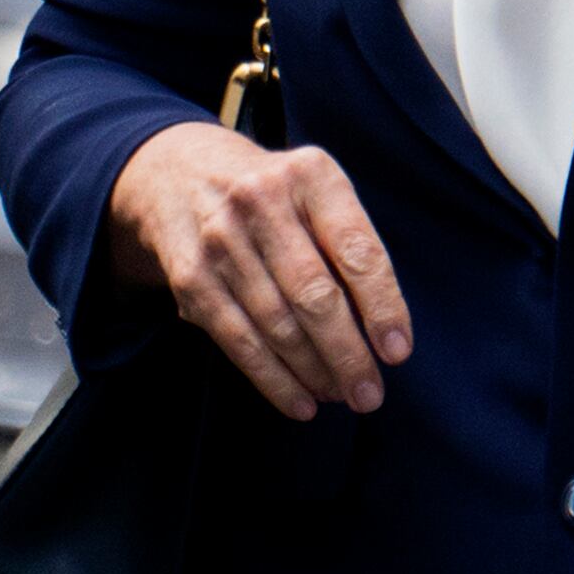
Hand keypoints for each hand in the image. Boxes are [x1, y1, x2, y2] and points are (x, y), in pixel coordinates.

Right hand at [105, 121, 409, 420]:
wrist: (176, 171)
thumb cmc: (272, 193)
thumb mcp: (314, 189)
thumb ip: (348, 243)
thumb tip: (383, 332)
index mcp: (310, 174)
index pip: (356, 250)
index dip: (382, 306)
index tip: (397, 352)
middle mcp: (261, 200)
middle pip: (314, 294)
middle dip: (348, 355)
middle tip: (369, 395)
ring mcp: (220, 238)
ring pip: (277, 325)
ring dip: (314, 372)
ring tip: (339, 396)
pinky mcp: (189, 274)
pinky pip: (238, 339)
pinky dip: (272, 379)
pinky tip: (299, 402)